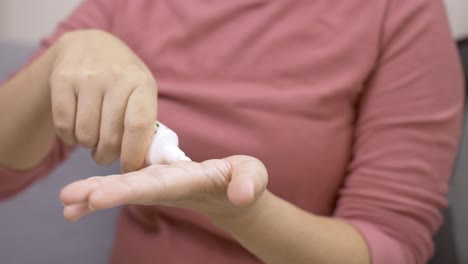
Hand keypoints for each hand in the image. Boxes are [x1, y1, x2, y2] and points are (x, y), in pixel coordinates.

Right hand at [50, 29, 156, 171]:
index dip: (133, 154)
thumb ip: (144, 122)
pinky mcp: (61, 79)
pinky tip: (77, 129)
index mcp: (141, 83)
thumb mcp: (141, 91)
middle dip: (108, 156)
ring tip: (94, 137)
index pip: (138, 125)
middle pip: (110, 137)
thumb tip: (141, 163)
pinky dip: (70, 138)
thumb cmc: (122, 79)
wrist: (90, 45)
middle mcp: (115, 77)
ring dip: (89, 146)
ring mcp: (87, 77)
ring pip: (86, 135)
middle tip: (106, 156)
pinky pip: (64, 127)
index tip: (129, 168)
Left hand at [59, 155, 267, 221]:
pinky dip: (100, 191)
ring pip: (123, 187)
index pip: (155, 186)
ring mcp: (160, 184)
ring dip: (93, 192)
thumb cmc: (245, 181)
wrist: (235, 192)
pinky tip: (76, 201)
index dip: (126, 190)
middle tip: (69, 198)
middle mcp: (168, 186)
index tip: (97, 197)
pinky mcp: (156, 180)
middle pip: (131, 189)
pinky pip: (125, 183)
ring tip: (65, 201)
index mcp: (188, 182)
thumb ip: (248, 182)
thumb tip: (242, 193)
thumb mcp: (252, 176)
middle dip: (101, 193)